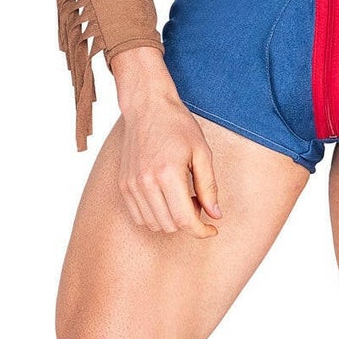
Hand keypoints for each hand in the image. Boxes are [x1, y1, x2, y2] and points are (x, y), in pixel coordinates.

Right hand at [112, 86, 222, 237]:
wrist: (147, 107)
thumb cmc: (177, 125)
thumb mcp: (202, 153)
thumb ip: (209, 187)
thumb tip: (215, 216)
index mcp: (168, 174)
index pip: (184, 220)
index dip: (201, 231)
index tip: (212, 229)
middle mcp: (145, 183)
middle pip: (170, 226)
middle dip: (189, 221)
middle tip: (198, 200)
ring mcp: (131, 185)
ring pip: (154, 224)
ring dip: (172, 220)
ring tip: (182, 197)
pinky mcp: (123, 185)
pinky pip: (139, 216)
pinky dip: (155, 215)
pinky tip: (166, 198)